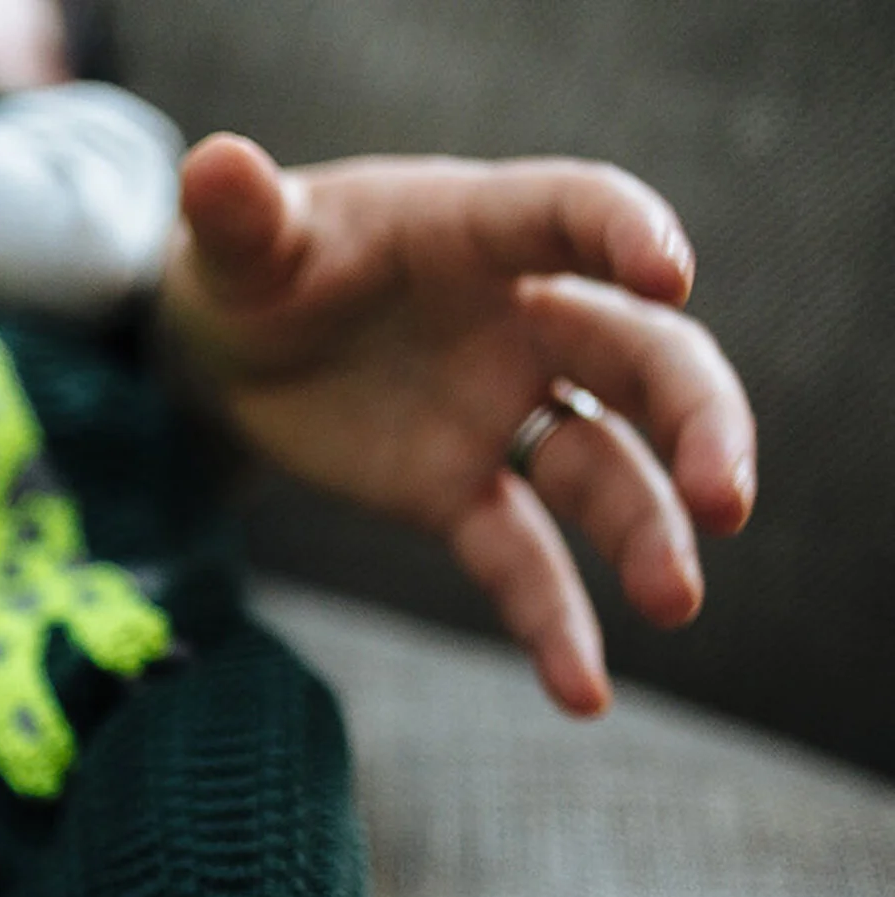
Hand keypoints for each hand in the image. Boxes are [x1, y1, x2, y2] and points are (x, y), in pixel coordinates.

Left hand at [158, 135, 757, 715]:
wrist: (227, 351)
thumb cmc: (256, 267)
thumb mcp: (240, 240)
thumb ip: (237, 213)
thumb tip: (213, 164)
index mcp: (478, 230)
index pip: (575, 213)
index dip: (627, 234)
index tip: (670, 272)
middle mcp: (521, 320)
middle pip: (641, 359)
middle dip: (694, 420)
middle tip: (726, 494)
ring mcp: (501, 412)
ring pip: (604, 468)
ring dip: (647, 531)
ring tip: (675, 598)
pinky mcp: (459, 493)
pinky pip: (521, 559)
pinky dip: (552, 623)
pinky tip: (582, 690)